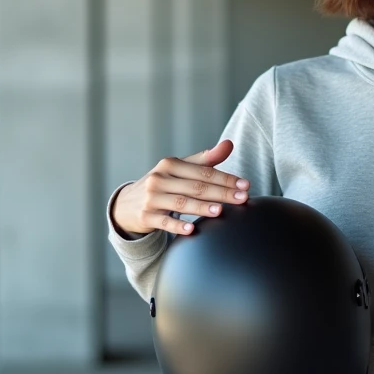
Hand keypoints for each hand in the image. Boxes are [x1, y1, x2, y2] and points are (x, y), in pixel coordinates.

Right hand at [111, 139, 248, 236]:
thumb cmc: (162, 184)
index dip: (226, 178)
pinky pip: (163, 222)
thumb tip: (229, 144)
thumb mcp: (180, 169)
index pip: (203, 171)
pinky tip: (190, 229)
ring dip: (201, 207)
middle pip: (196, 186)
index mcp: (171, 164)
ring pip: (181, 202)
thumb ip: (206, 159)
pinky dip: (176, 225)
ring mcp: (151, 197)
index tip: (245, 185)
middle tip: (242, 198)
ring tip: (220, 210)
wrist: (127, 204)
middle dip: (221, 192)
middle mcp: (160, 178)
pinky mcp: (145, 216)